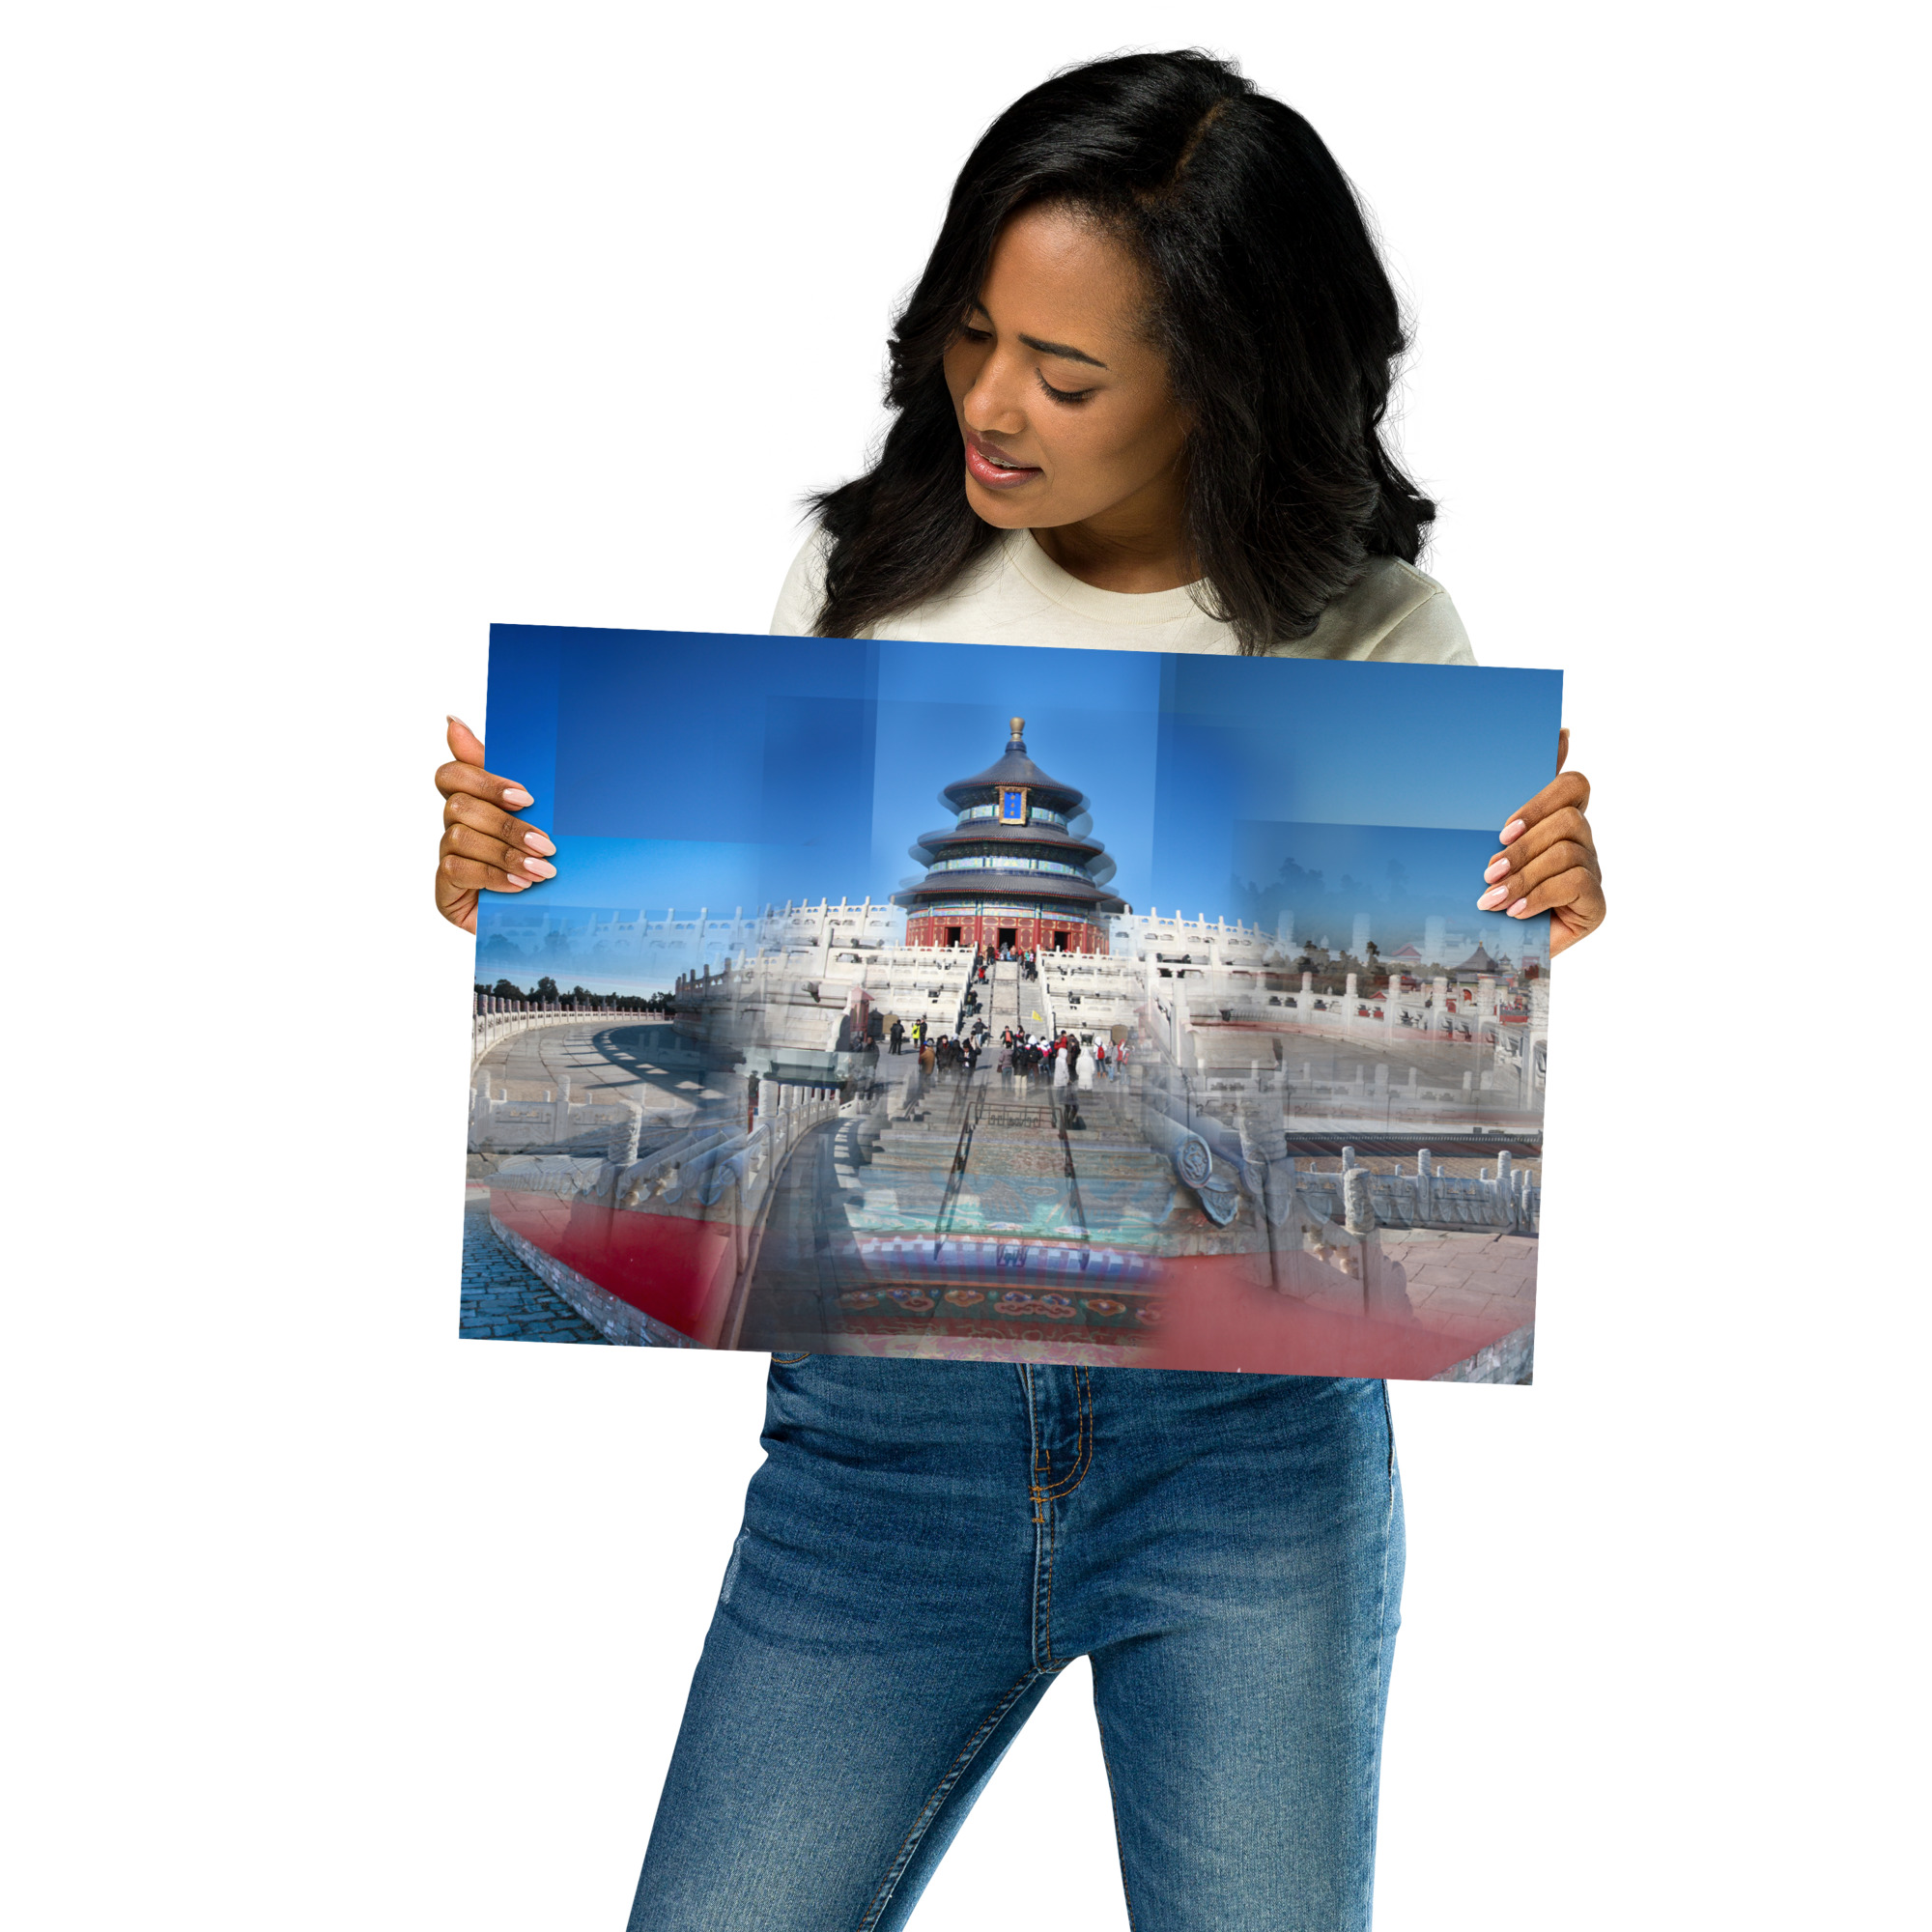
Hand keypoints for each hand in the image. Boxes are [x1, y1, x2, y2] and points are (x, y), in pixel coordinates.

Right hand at [434, 716, 556, 933]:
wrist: (548, 915)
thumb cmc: (540, 858)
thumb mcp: (536, 814)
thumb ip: (502, 772)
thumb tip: (451, 721)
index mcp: (473, 801)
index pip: (452, 774)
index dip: (484, 781)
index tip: (526, 797)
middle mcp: (454, 826)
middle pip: (459, 806)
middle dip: (507, 825)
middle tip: (547, 844)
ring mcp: (447, 857)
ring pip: (460, 837)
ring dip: (505, 853)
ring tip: (542, 870)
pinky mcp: (445, 888)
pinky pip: (458, 870)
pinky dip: (494, 876)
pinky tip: (521, 886)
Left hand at [1477, 727, 1604, 956]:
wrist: (1491, 949)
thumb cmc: (1487, 889)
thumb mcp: (1487, 845)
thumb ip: (1506, 800)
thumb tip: (1555, 735)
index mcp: (1557, 820)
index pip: (1573, 784)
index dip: (1541, 799)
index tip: (1503, 828)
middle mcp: (1581, 841)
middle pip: (1569, 819)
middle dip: (1522, 846)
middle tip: (1488, 871)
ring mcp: (1592, 872)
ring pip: (1567, 852)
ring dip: (1524, 875)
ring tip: (1492, 898)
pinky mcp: (1596, 904)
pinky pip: (1576, 883)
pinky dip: (1539, 896)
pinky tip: (1515, 911)